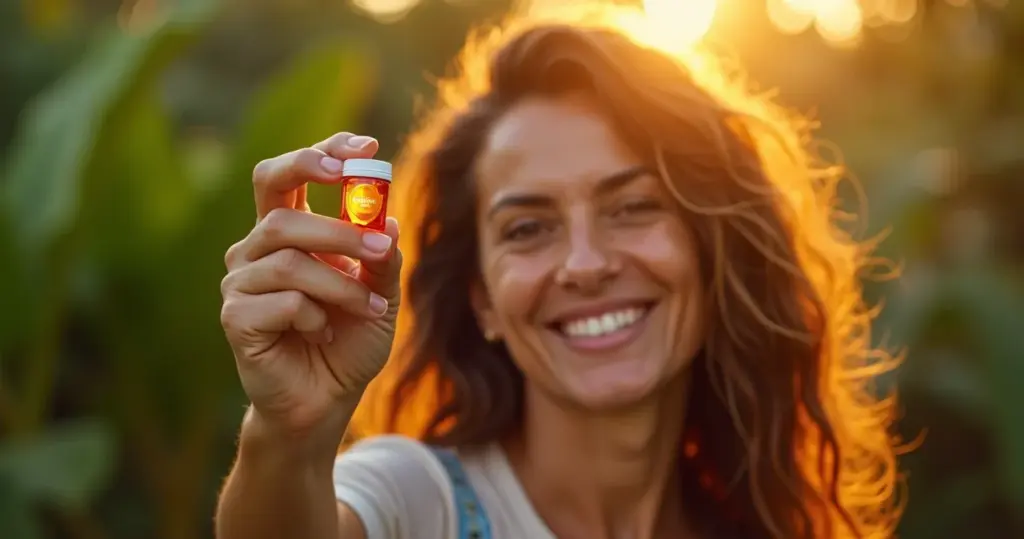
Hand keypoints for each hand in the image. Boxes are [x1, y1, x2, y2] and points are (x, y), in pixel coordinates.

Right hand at [220, 132, 401, 443]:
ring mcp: (241, 282)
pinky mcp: (235, 317)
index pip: (291, 173)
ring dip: (339, 284)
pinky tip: (322, 333)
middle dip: (338, 225)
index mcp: (288, 232)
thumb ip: (383, 260)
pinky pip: (281, 301)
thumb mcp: (380, 298)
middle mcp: (256, 249)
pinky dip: (314, 316)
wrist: (326, 402)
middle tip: (380, 245)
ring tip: (367, 309)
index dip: (323, 152)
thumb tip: (389, 222)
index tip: (366, 148)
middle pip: (281, 210)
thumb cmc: (348, 341)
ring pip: (290, 260)